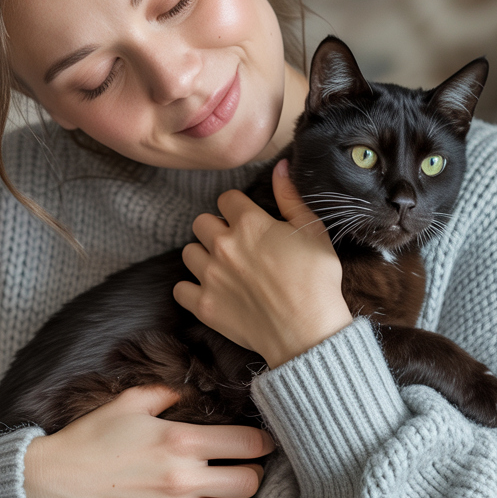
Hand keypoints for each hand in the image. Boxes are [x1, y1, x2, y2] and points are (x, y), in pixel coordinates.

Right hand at [23, 384, 271, 497]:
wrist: (53, 484)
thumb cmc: (89, 439)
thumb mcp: (128, 403)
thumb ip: (166, 393)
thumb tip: (189, 391)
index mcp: (181, 441)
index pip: (247, 444)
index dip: (261, 442)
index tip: (261, 443)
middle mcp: (183, 480)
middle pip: (249, 482)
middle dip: (249, 472)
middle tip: (238, 467)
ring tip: (214, 490)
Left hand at [174, 160, 352, 368]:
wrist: (308, 331)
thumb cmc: (316, 281)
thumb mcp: (313, 231)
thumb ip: (291, 197)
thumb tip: (279, 166)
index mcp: (249, 223)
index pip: (226, 199)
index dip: (237, 207)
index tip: (246, 219)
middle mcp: (223, 245)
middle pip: (201, 223)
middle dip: (215, 229)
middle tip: (234, 245)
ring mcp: (210, 276)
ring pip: (188, 252)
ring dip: (202, 256)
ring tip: (222, 267)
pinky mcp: (204, 305)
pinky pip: (180, 289)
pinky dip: (190, 289)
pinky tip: (209, 291)